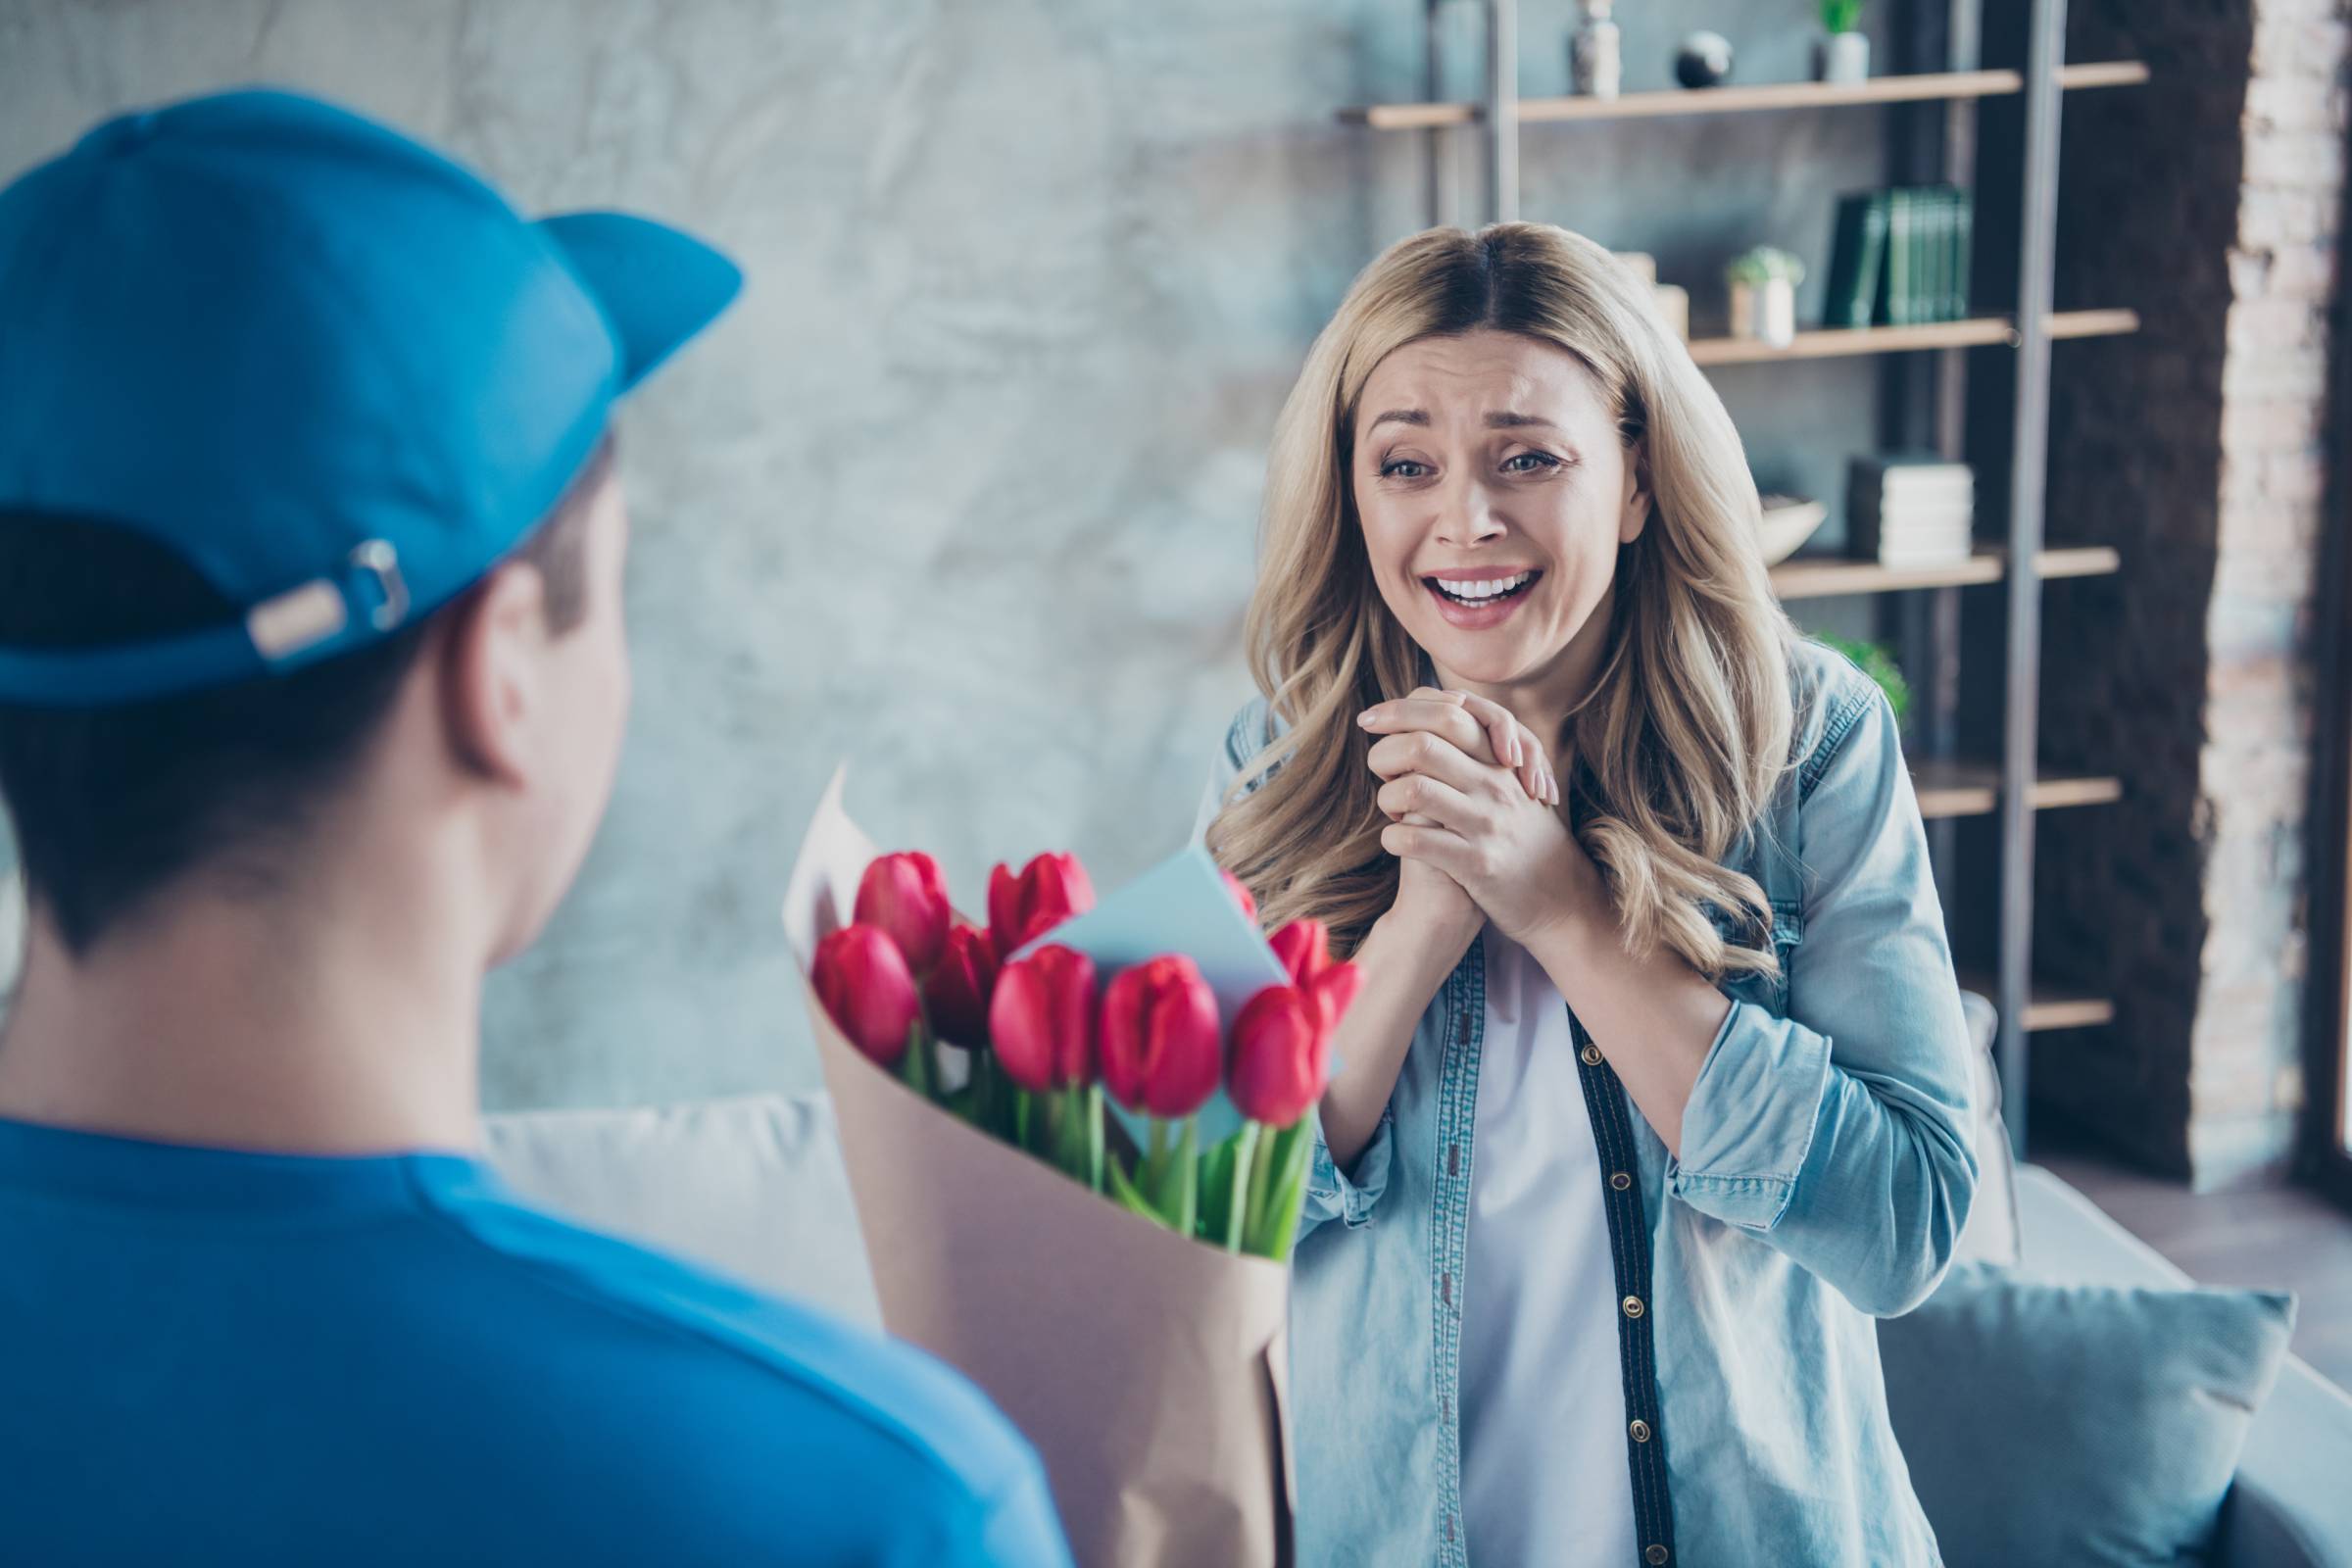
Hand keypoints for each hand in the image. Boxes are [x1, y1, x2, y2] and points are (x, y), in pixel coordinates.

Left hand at [1362, 690, 1603, 949]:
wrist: (1556, 893)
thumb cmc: (1515, 832)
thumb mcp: (1503, 782)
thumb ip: (1471, 747)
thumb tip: (1419, 715)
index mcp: (1498, 758)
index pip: (1445, 712)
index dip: (1398, 710)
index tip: (1368, 720)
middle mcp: (1494, 784)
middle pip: (1422, 744)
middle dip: (1383, 753)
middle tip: (1379, 770)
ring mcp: (1486, 823)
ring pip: (1414, 789)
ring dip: (1387, 798)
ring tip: (1392, 809)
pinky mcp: (1476, 863)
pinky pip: (1416, 840)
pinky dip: (1393, 837)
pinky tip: (1396, 840)